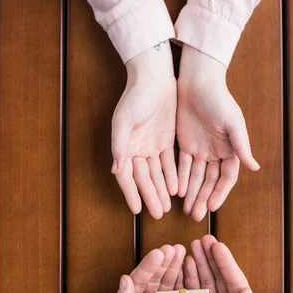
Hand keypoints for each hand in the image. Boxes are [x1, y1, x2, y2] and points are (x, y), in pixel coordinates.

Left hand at [104, 244, 184, 292]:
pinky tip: (193, 274)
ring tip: (184, 253)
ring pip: (168, 287)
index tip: (160, 252)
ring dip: (175, 270)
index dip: (149, 266)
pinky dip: (186, 287)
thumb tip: (124, 278)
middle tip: (176, 247)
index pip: (138, 281)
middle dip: (165, 263)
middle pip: (154, 280)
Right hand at [111, 43, 177, 218]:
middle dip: (150, 196)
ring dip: (161, 190)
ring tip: (167, 208)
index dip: (131, 193)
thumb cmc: (135, 96)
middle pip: (143, 179)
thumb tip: (115, 168)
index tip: (137, 210)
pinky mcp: (166, 140)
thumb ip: (119, 144)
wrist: (154, 77)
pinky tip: (176, 190)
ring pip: (157, 174)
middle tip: (157, 215)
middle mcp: (136, 149)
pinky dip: (172, 176)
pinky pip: (169, 163)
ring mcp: (152, 145)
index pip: (126, 176)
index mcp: (124, 146)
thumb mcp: (125, 119)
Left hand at [177, 45, 259, 221]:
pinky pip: (181, 165)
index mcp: (231, 150)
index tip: (212, 208)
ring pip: (195, 177)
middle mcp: (217, 153)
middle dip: (203, 199)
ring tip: (186, 210)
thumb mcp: (232, 122)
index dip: (220, 193)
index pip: (226, 178)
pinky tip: (176, 192)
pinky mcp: (185, 144)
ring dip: (191, 193)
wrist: (198, 81)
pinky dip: (179, 178)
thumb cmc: (219, 100)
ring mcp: (200, 149)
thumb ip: (241, 146)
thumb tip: (255, 167)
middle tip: (195, 216)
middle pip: (209, 181)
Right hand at [183, 235, 261, 292]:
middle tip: (201, 240)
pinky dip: (185, 283)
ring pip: (203, 284)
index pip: (234, 282)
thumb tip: (246, 290)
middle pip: (217, 278)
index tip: (217, 246)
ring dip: (197, 266)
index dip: (225, 263)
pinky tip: (180, 270)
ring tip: (189, 249)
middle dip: (210, 258)